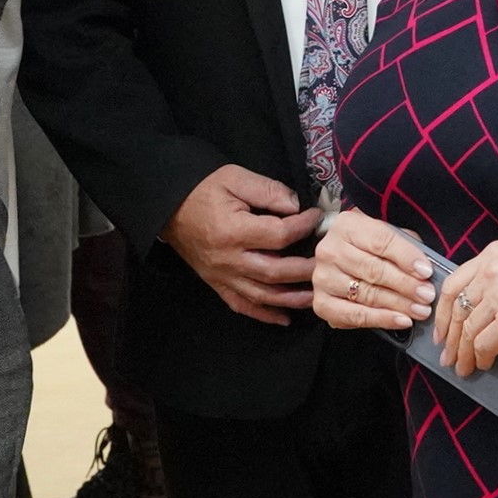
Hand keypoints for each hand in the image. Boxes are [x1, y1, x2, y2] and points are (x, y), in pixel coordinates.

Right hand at [161, 164, 322, 325]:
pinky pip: (242, 305)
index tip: (318, 218)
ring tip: (316, 297)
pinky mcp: (216, 283)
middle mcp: (229, 259)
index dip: (304, 227)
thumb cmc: (204, 189)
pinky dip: (264, 315)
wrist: (169, 207)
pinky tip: (284, 318)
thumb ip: (268, 190)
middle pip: (275, 272)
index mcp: (234, 231)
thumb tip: (297, 205)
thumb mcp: (236, 178)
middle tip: (327, 263)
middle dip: (305, 270)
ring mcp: (222, 275)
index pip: (279, 235)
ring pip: (261, 295)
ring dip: (291, 299)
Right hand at [312, 209, 435, 331]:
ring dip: (398, 304)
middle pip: (374, 270)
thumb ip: (405, 245)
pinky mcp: (321, 303)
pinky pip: (355, 315)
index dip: (406, 257)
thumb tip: (425, 268)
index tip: (426, 272)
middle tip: (428, 295)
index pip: (381, 241)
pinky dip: (381, 319)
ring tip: (420, 310)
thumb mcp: (385, 233)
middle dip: (405, 285)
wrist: (339, 259)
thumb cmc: (369, 246)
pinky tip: (401, 320)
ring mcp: (322, 278)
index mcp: (347, 226)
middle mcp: (330, 251)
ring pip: (366, 294)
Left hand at [433, 243, 497, 373]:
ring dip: (463, 353)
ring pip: (467, 330)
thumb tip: (483, 311)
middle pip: (457, 308)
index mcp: (496, 254)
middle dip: (449, 336)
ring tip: (462, 366)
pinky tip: (483, 364)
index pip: (454, 282)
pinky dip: (480, 358)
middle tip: (447, 353)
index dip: (442, 310)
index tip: (441, 326)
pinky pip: (483, 345)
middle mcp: (493, 271)